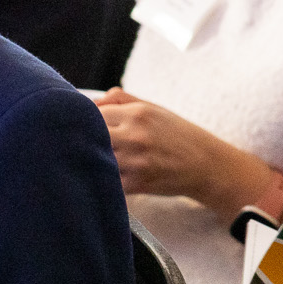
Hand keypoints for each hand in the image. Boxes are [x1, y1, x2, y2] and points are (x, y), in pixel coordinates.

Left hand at [93, 88, 258, 204]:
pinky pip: (106, 181)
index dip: (84, 121)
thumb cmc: (178, 135)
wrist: (207, 165)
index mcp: (138, 114)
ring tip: (87, 160)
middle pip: (89, 135)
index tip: (81, 126)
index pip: (93, 113)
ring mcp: (135, 161)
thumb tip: (92, 101)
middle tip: (75, 144)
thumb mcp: (155, 109)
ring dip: (89, 160)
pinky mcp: (137, 184)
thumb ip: (121, 100)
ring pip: (95, 158)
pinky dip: (101, 179)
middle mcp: (135, 135)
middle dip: (81, 140)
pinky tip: (103, 176)